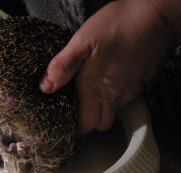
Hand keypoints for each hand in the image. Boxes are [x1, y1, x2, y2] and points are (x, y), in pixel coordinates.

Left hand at [40, 0, 176, 132]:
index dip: (76, 125)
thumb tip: (46, 87)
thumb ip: (63, 66)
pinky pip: (126, 100)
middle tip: (79, 107)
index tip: (68, 117)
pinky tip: (110, 81)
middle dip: (89, 121)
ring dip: (102, 110)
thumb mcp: (82, 41)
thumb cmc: (118, 26)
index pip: (87, 124)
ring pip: (114, 113)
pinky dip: (115, 98)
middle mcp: (114, 96)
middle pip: (101, 124)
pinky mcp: (141, 84)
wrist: (157, 16)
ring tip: (92, 94)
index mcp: (95, 90)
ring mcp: (131, 92)